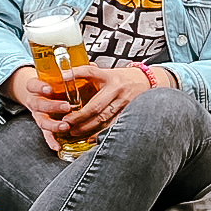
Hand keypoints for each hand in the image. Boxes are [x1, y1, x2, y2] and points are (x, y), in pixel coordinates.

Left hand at [3, 62, 171, 150]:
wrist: (147, 81)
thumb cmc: (123, 77)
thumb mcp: (107, 71)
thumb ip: (89, 74)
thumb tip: (66, 75)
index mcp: (109, 76)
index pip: (90, 72)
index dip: (76, 74)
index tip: (62, 78)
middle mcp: (117, 89)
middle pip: (96, 105)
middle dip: (79, 116)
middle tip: (66, 122)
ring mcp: (124, 102)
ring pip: (103, 118)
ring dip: (87, 127)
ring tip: (74, 132)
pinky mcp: (128, 112)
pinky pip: (113, 125)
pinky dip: (101, 133)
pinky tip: (91, 138)